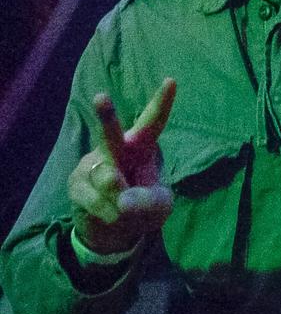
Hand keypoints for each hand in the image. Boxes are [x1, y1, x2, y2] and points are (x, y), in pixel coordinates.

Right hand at [68, 78, 176, 253]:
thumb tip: (121, 201)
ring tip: (122, 209)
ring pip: (107, 179)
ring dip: (120, 200)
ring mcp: (92, 164)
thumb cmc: (142, 207)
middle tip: (100, 97)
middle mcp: (114, 149)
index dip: (162, 103)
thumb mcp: (159, 206)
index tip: (171, 81)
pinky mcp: (76, 183)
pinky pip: (95, 199)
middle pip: (111, 133)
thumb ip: (149, 201)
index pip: (152, 123)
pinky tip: (109, 215)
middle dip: (105, 116)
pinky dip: (108, 212)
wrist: (114, 232)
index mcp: (140, 147)